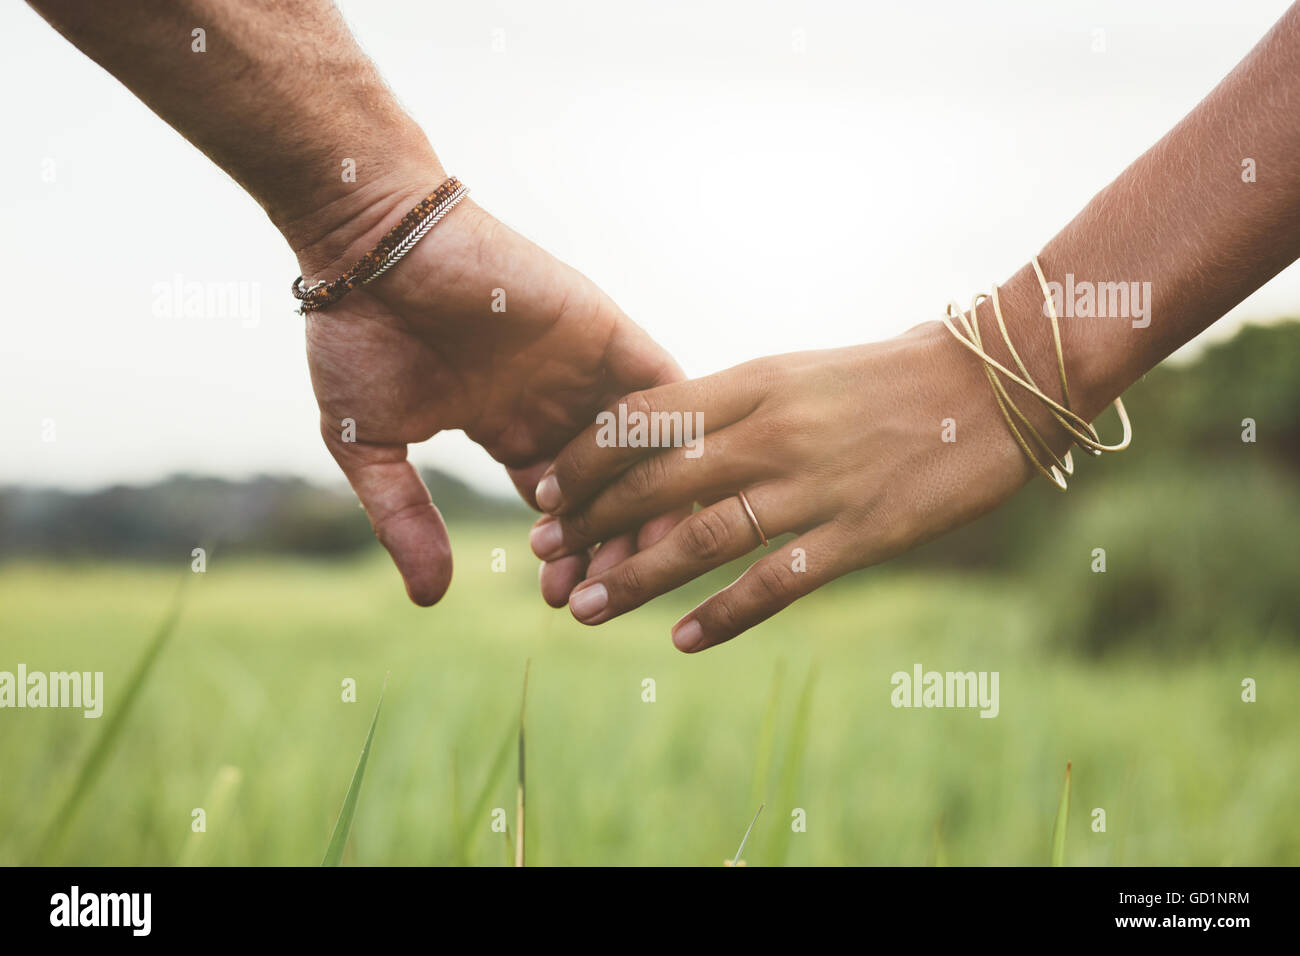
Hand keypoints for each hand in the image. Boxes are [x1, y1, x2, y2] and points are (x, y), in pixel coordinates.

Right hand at [298, 184, 682, 605]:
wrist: (369, 245)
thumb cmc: (359, 333)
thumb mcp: (371, 445)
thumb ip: (404, 517)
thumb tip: (431, 600)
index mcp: (509, 426)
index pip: (561, 507)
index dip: (568, 555)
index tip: (563, 602)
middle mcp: (556, 402)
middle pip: (610, 489)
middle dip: (608, 546)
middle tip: (604, 595)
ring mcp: (585, 368)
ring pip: (642, 450)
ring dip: (645, 505)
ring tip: (638, 562)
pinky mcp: (606, 331)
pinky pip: (661, 389)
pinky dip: (673, 436)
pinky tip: (678, 491)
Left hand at [529, 322, 1052, 651]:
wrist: (996, 384)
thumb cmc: (895, 373)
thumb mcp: (800, 370)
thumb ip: (735, 404)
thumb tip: (667, 437)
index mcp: (754, 381)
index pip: (642, 420)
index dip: (583, 460)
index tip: (544, 489)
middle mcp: (772, 431)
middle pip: (656, 484)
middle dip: (589, 523)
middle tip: (544, 557)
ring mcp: (814, 486)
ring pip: (702, 539)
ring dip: (637, 578)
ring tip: (587, 608)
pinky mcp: (858, 534)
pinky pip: (775, 584)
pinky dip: (723, 617)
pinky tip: (683, 641)